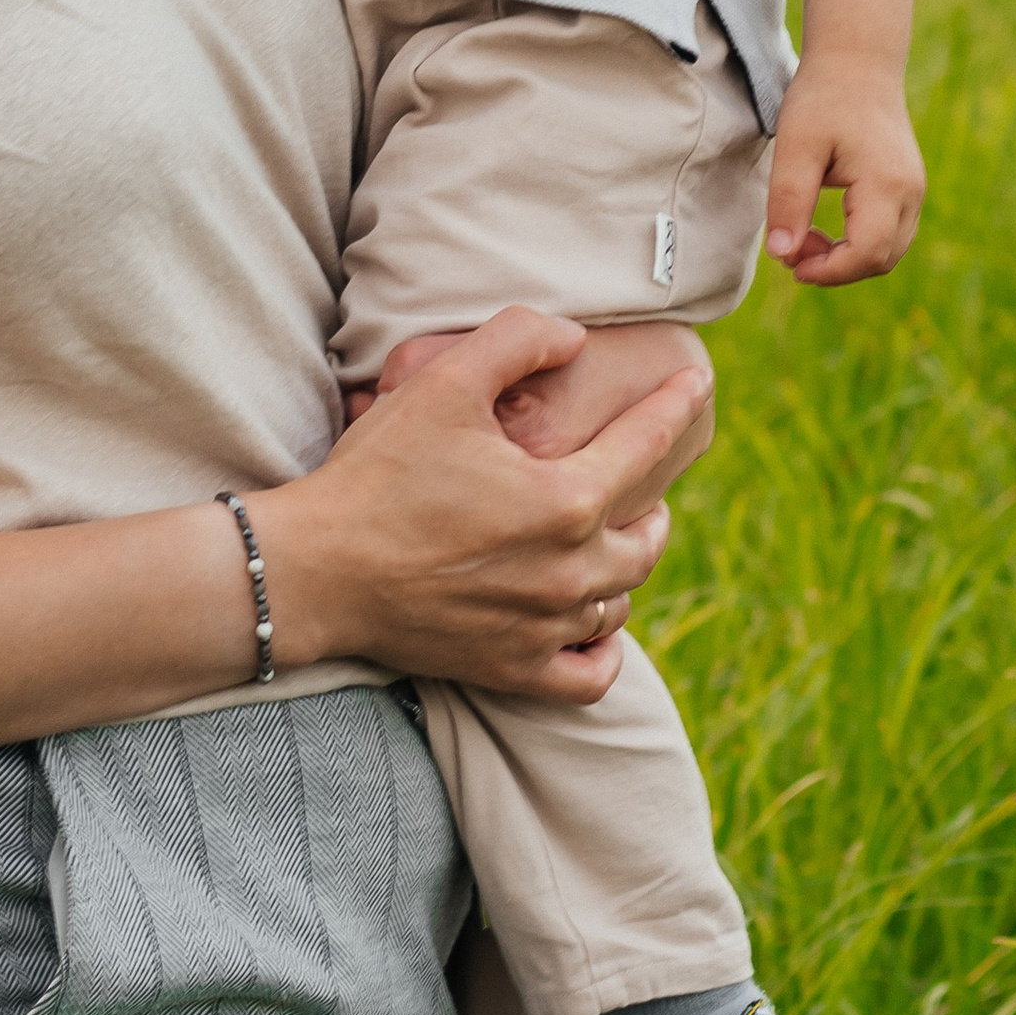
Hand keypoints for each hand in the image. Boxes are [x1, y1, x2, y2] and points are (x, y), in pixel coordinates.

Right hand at [261, 306, 709, 701]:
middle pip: (648, 537)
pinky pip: (591, 675)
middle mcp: (569, 572)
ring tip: (609, 541)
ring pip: (619, 601)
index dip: (675, 405)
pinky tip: (593, 622)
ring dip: (623, 566)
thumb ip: (517, 341)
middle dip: (653, 501)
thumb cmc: (380, 471)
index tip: (696, 382)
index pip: (645, 446)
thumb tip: (574, 339)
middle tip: (638, 477)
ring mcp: (543, 629)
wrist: (319, 568)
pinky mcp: (512, 669)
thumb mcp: (444, 381)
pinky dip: (603, 648)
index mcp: (565, 500)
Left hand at [764, 53, 923, 285]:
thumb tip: (782, 254)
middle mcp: (911, 193)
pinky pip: (888, 233)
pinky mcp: (907, 188)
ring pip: (888, 251)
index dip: (828, 271)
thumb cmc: (824, 99)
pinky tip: (824, 227)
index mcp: (887, 184)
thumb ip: (789, 201)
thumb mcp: (796, 146)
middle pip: (881, 259)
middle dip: (835, 267)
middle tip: (792, 246)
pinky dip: (858, 242)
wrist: (857, 63)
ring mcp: (914, 191)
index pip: (867, 253)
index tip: (790, 264)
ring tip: (804, 235)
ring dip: (846, 257)